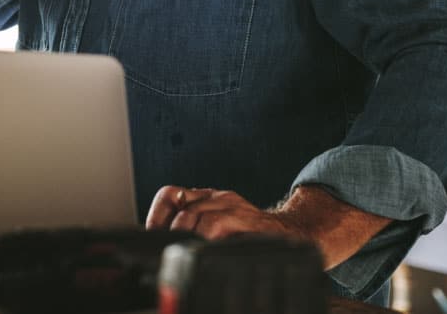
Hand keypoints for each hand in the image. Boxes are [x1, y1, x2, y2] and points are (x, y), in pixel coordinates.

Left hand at [146, 186, 301, 240]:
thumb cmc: (249, 235)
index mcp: (207, 198)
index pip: (170, 194)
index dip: (157, 216)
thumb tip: (162, 246)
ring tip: (187, 251)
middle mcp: (218, 197)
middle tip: (169, 249)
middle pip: (179, 204)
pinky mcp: (247, 219)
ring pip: (196, 214)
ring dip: (186, 235)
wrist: (292, 234)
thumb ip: (194, 231)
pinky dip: (206, 238)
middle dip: (171, 230)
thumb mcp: (218, 228)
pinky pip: (217, 224)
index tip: (153, 236)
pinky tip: (207, 249)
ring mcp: (233, 206)